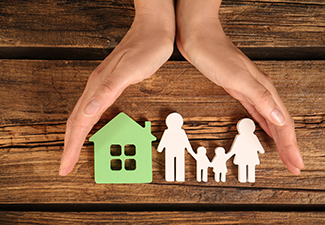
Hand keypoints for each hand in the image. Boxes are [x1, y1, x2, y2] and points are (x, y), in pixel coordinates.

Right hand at [60, 0, 174, 175]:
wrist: (155, 30)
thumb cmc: (145, 49)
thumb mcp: (129, 71)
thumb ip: (107, 91)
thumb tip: (87, 111)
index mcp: (98, 87)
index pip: (79, 123)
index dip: (71, 146)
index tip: (66, 165)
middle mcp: (97, 87)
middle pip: (77, 122)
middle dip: (70, 145)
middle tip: (67, 164)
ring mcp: (104, 86)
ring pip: (85, 116)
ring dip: (79, 136)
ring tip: (75, 151)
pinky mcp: (113, 84)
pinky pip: (97, 110)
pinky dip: (91, 125)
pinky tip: (95, 127)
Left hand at [176, 0, 303, 174]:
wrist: (198, 38)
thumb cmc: (214, 54)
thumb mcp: (237, 78)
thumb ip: (260, 98)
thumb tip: (279, 118)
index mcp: (264, 90)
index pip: (283, 124)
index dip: (290, 146)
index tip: (296, 163)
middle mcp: (261, 91)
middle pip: (280, 124)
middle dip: (288, 146)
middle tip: (294, 164)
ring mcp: (250, 91)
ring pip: (270, 120)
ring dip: (278, 138)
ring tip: (284, 152)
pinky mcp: (239, 90)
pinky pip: (257, 113)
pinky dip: (264, 126)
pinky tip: (265, 129)